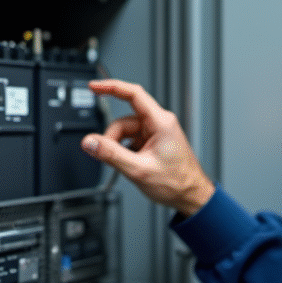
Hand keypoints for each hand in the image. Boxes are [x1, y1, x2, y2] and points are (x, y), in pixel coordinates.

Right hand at [80, 79, 214, 215]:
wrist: (190, 196)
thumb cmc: (177, 183)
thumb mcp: (139, 170)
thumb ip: (111, 155)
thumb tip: (90, 142)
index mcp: (161, 122)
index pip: (133, 94)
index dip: (111, 87)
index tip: (94, 86)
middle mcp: (159, 124)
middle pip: (124, 121)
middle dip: (113, 139)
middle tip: (110, 157)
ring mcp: (156, 133)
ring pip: (125, 132)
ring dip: (119, 148)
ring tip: (128, 165)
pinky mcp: (153, 143)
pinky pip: (131, 141)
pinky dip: (126, 152)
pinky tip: (131, 164)